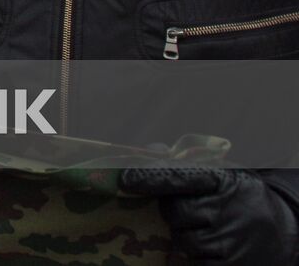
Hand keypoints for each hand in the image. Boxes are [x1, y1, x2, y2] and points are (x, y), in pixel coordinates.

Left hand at [120, 167, 298, 261]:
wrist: (286, 231)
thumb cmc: (242, 198)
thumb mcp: (223, 174)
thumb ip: (185, 164)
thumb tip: (149, 150)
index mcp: (223, 180)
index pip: (178, 176)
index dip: (148, 177)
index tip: (122, 179)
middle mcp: (227, 208)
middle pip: (175, 212)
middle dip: (173, 214)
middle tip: (184, 213)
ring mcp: (231, 239)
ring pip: (183, 240)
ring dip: (185, 237)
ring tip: (203, 231)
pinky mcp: (232, 265)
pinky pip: (196, 264)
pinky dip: (194, 259)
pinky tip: (208, 250)